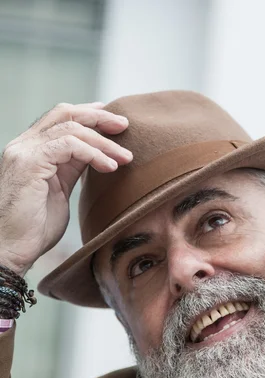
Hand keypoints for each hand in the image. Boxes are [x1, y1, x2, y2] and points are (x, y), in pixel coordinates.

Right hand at [0, 101, 132, 275]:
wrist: (10, 249)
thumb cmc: (33, 230)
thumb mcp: (59, 191)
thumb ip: (72, 170)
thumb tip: (95, 156)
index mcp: (31, 150)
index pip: (60, 118)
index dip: (89, 115)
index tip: (114, 123)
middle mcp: (24, 145)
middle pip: (65, 113)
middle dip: (99, 117)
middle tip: (125, 126)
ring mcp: (24, 152)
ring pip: (71, 128)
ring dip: (103, 142)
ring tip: (125, 158)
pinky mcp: (30, 163)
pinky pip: (68, 145)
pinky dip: (93, 153)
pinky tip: (109, 167)